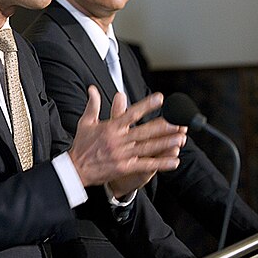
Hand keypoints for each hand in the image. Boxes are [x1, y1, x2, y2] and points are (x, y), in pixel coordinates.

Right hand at [69, 86, 185, 193]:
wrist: (75, 169)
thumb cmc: (81, 145)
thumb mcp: (85, 122)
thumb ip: (92, 105)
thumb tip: (92, 89)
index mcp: (111, 127)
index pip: (131, 113)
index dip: (146, 105)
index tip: (160, 98)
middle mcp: (118, 140)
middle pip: (144, 131)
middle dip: (163, 126)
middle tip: (178, 121)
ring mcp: (123, 155)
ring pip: (148, 147)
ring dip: (166, 143)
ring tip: (181, 138)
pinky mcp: (125, 168)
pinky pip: (146, 165)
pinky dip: (161, 164)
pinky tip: (174, 161)